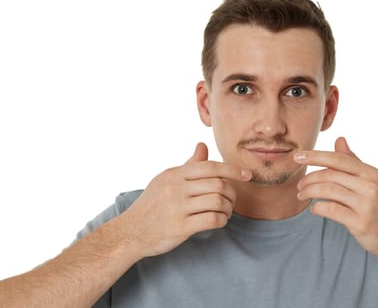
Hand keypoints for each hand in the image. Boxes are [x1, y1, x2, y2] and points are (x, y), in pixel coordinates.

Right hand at [121, 142, 251, 257]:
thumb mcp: (166, 180)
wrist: (131, 232)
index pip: (210, 166)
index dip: (232, 170)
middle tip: (232, 199)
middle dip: (232, 192)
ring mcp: (177, 208)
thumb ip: (188, 165)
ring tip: (225, 212)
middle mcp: (176, 189)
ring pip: (217, 201)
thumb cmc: (151, 205)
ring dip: (228, 208)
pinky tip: (219, 221)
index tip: (247, 175)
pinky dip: (221, 220)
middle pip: (218, 184)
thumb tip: (202, 145)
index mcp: (175, 175)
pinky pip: (211, 220)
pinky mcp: (180, 227)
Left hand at [295, 137, 377, 258]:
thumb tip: (339, 139)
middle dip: (309, 178)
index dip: (315, 156)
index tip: (297, 156)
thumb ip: (353, 162)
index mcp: (371, 173)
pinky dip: (317, 207)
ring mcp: (366, 204)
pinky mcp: (360, 222)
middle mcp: (370, 186)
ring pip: (328, 190)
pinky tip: (314, 209)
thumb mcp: (371, 181)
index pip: (338, 159)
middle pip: (330, 175)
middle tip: (298, 185)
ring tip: (301, 195)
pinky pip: (331, 209)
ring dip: (309, 192)